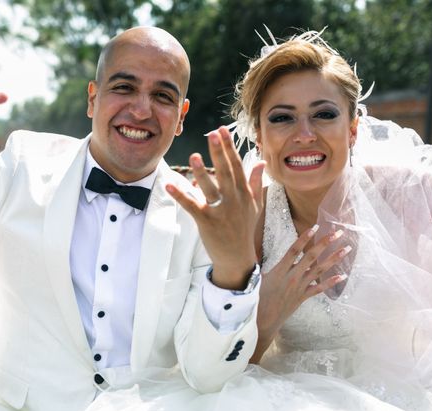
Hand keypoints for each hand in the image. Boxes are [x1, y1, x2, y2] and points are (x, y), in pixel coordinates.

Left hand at [166, 126, 264, 289]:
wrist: (238, 258)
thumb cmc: (244, 230)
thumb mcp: (255, 205)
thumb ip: (256, 182)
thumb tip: (261, 162)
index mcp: (244, 193)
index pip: (236, 165)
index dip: (228, 147)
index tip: (221, 130)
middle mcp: (234, 200)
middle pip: (225, 172)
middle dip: (219, 152)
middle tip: (212, 134)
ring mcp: (221, 211)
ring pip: (210, 188)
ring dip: (201, 173)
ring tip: (193, 156)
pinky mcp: (207, 222)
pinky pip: (192, 206)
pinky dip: (181, 196)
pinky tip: (171, 185)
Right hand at [251, 226, 349, 361]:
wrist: (263, 320)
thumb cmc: (256, 299)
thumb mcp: (257, 279)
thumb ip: (262, 266)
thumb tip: (255, 253)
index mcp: (279, 271)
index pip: (294, 251)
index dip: (304, 239)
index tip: (314, 227)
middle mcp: (292, 277)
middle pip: (311, 257)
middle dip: (325, 243)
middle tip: (338, 233)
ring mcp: (299, 287)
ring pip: (319, 270)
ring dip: (334, 259)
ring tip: (346, 249)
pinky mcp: (303, 297)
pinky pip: (319, 288)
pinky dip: (331, 282)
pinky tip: (342, 275)